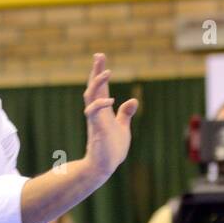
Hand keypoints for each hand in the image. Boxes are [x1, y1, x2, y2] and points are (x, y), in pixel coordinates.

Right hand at [83, 52, 137, 181]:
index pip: (101, 88)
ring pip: (90, 96)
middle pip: (93, 87)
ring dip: (97, 83)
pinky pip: (93, 113)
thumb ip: (125, 114)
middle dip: (96, 71)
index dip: (100, 73)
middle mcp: (97, 112)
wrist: (104, 167)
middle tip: (98, 55)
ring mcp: (95, 120)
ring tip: (107, 71)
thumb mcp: (122, 128)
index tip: (100, 57)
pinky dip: (100, 104)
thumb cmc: (111, 150)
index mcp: (103, 111)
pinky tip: (110, 100)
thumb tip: (132, 100)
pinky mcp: (96, 129)